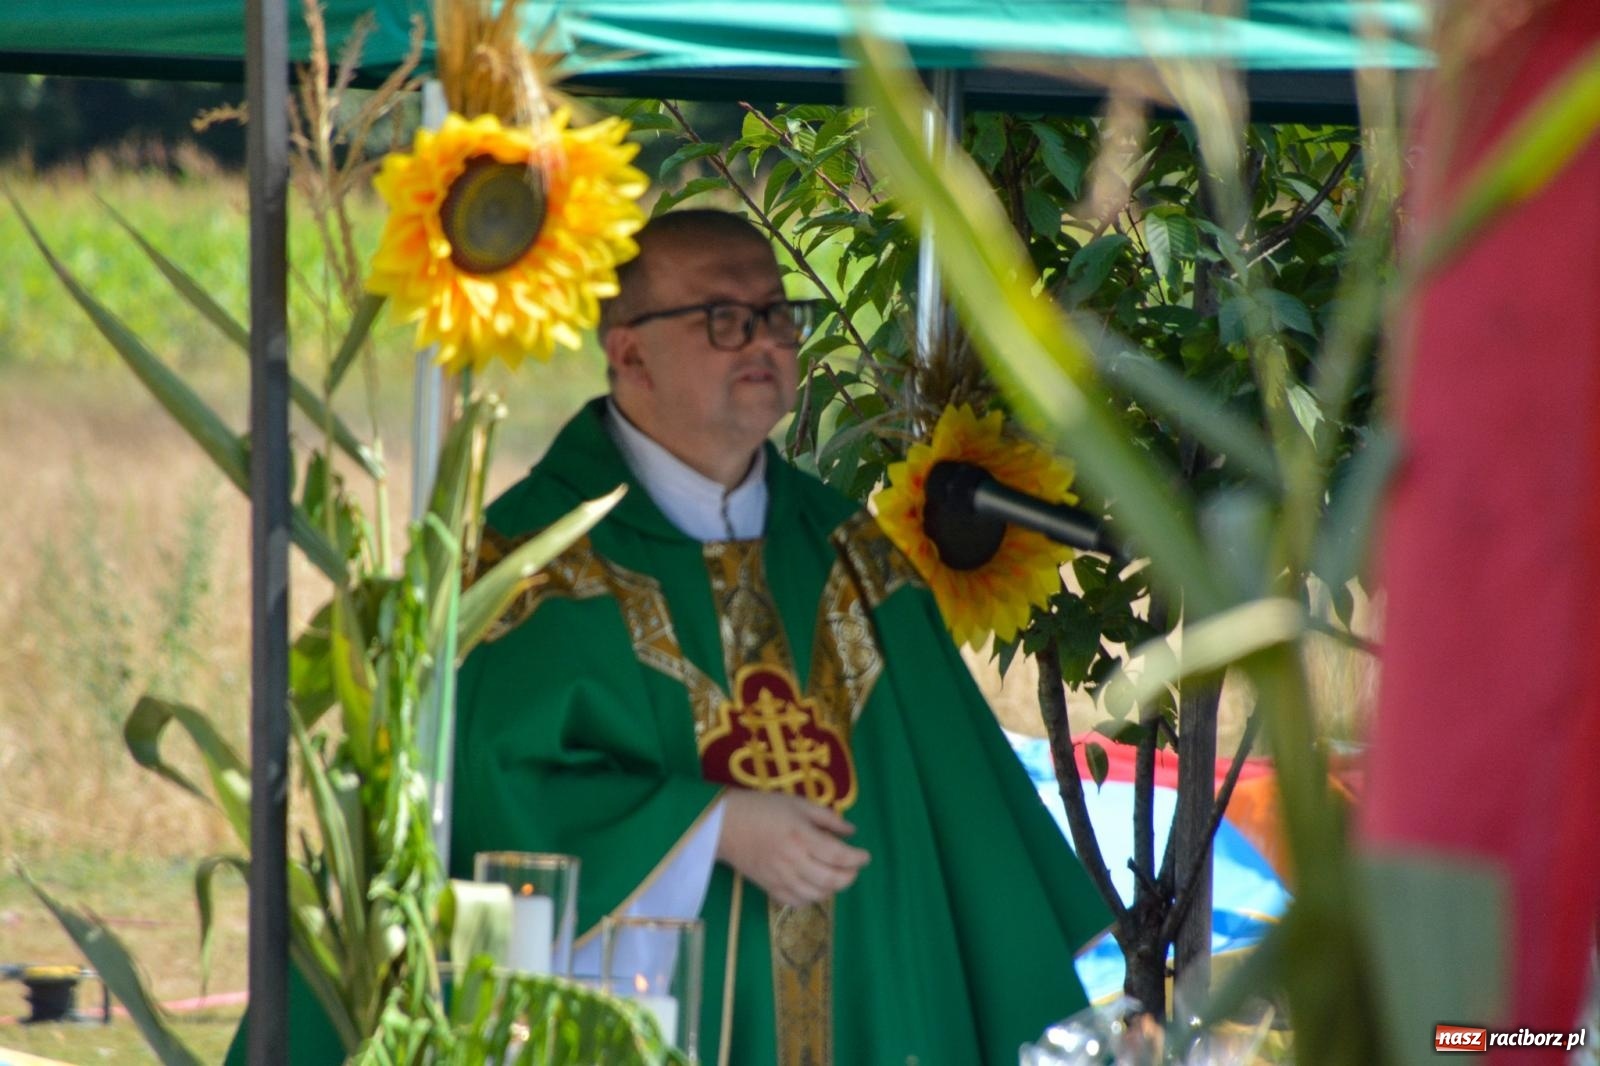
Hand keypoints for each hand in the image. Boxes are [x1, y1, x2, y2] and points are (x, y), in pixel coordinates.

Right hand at [715, 791, 870, 907]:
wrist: (724, 824)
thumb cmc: (762, 808)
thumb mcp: (797, 804)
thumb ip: (826, 818)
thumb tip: (851, 831)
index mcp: (802, 837)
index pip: (839, 855)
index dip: (857, 858)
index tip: (865, 856)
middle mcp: (793, 861)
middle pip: (831, 879)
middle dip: (849, 877)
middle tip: (854, 868)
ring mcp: (780, 877)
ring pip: (816, 895)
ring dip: (832, 889)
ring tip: (836, 876)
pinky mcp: (769, 887)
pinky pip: (796, 902)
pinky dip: (811, 898)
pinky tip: (814, 887)